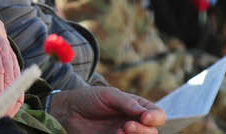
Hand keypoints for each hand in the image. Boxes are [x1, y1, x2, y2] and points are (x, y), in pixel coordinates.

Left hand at [0, 31, 21, 115]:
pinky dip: (15, 95)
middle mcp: (3, 50)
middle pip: (8, 77)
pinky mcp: (15, 63)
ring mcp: (11, 56)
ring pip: (16, 80)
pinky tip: (9, 107)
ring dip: (11, 99)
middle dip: (4, 97)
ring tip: (4, 113)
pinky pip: (18, 81)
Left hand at [47, 86, 164, 133]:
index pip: (157, 115)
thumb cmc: (90, 98)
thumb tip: (145, 113)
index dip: (155, 118)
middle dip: (142, 130)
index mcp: (137, 107)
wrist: (68, 111)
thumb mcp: (109, 95)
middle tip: (126, 126)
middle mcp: (134, 122)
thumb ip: (127, 103)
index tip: (145, 117)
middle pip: (151, 132)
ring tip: (119, 131)